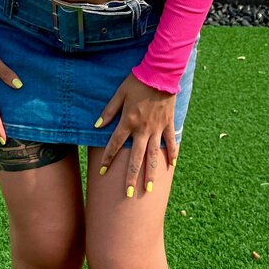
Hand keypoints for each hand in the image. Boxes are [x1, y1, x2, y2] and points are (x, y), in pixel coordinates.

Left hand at [93, 72, 177, 197]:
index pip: (115, 144)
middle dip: (130, 177)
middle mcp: (142, 129)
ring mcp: (157, 128)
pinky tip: (171, 166)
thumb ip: (108, 111)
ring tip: (148, 189)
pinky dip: (171, 154)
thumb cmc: (137, 82)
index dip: (107, 159)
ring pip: (153, 155)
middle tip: (128, 194)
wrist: (160, 74)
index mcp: (128, 122)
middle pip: (135, 157)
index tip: (102, 173)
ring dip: (150, 173)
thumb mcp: (119, 93)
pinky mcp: (168, 124)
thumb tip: (97, 126)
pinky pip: (170, 142)